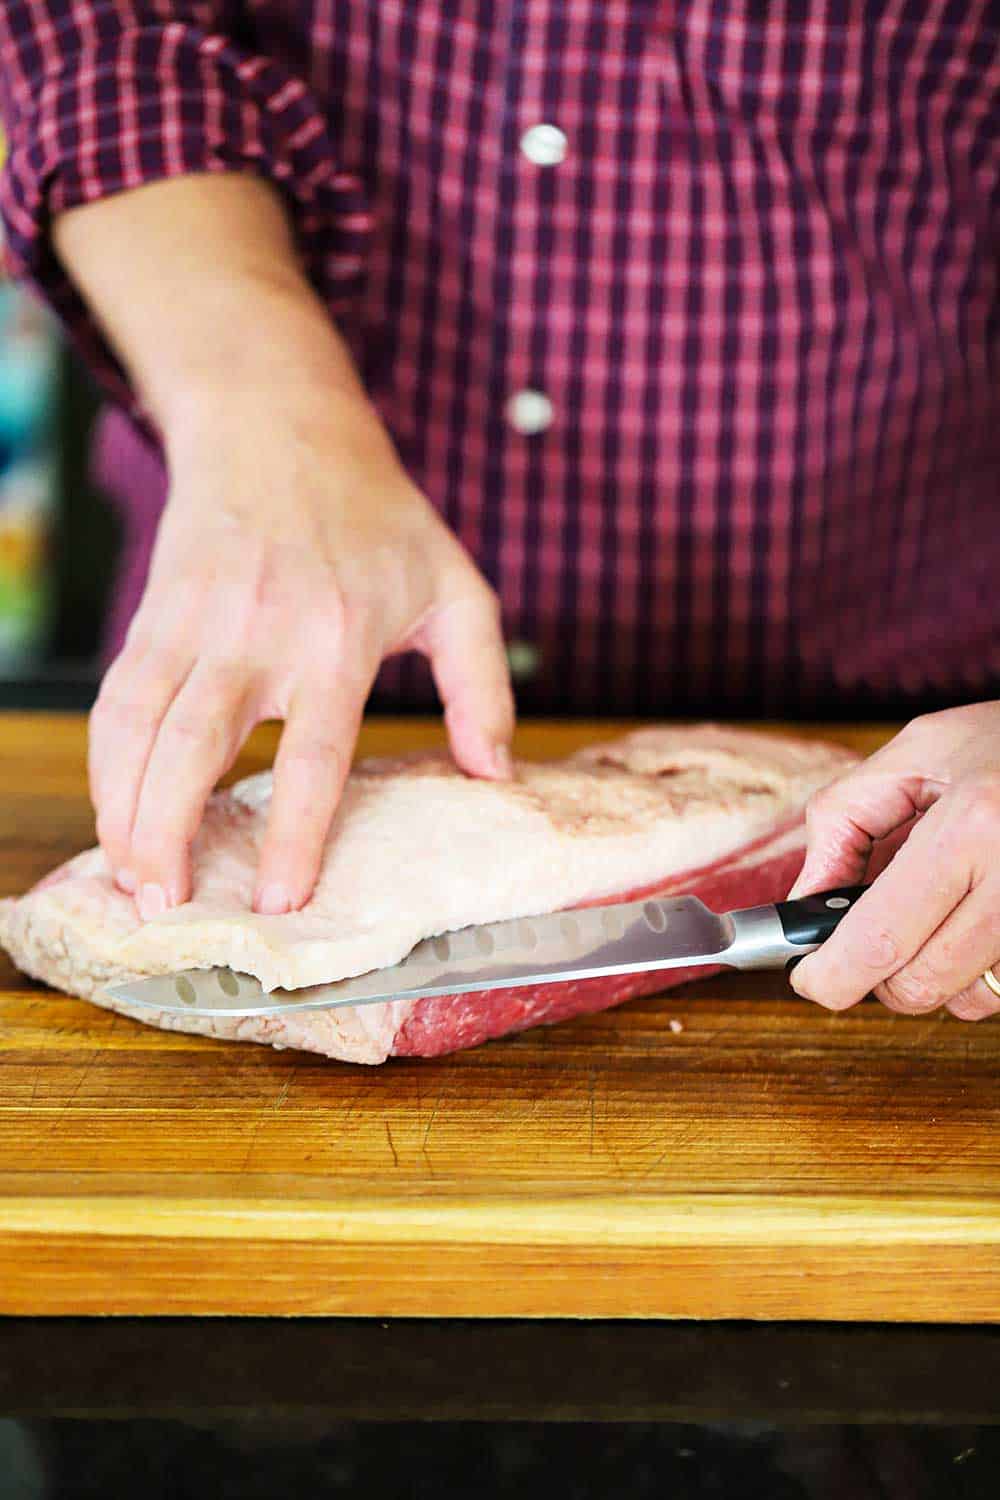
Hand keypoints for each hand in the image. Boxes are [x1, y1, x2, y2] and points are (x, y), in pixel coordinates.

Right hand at [88, 385, 513, 919]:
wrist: (282, 426)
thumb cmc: (379, 516)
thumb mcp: (457, 586)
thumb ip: (483, 682)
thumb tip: (495, 774)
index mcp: (341, 638)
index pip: (313, 754)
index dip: (292, 831)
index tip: (280, 898)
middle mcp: (261, 633)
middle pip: (200, 744)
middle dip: (171, 831)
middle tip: (166, 907)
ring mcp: (199, 620)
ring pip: (141, 724)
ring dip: (123, 805)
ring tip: (128, 878)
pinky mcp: (156, 611)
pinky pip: (119, 695)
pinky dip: (106, 758)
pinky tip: (112, 809)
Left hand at [787, 702, 999, 1019]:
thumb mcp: (918, 750)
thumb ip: (846, 820)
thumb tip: (805, 900)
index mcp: (971, 827)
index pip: (881, 939)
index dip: (829, 974)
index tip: (808, 976)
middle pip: (921, 984)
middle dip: (875, 976)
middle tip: (864, 938)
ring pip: (968, 1001)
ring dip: (933, 976)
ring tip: (933, 914)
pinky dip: (979, 973)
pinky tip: (973, 920)